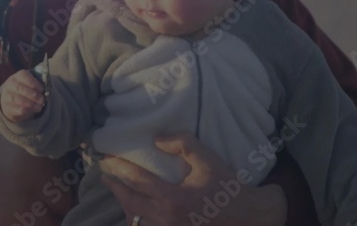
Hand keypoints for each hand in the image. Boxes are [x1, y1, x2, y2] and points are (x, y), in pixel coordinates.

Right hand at [0, 70, 45, 122]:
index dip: (33, 83)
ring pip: (16, 99)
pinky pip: (14, 109)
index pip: (24, 76)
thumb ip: (37, 86)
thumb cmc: (25, 90)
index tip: (41, 89)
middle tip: (42, 100)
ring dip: (30, 104)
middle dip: (32, 94)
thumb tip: (46, 91)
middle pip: (19, 88)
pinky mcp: (7, 107)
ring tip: (39, 107)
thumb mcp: (30, 85)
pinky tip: (31, 111)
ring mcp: (6, 96)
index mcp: (17, 76)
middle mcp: (10, 85)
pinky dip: (24, 110)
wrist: (10, 100)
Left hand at [98, 133, 286, 225]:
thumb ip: (182, 144)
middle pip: (129, 204)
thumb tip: (157, 139)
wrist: (251, 218)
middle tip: (105, 176)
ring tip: (121, 193)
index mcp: (173, 198)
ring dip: (126, 207)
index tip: (105, 160)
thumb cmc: (229, 188)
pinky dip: (140, 222)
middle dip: (115, 189)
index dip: (117, 169)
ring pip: (137, 223)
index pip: (136, 181)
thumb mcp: (208, 160)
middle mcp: (167, 219)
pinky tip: (137, 213)